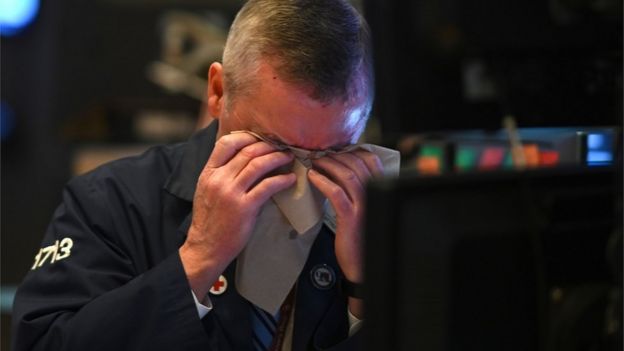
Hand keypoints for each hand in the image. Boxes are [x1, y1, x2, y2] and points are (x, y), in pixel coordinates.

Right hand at [180, 133, 295, 298]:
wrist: (206, 248)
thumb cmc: (210, 220)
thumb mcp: (208, 190)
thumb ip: (222, 173)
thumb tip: (245, 157)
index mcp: (208, 173)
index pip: (226, 143)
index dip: (247, 136)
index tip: (262, 138)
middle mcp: (219, 179)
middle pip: (247, 151)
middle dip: (268, 146)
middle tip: (282, 147)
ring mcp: (231, 193)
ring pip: (258, 164)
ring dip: (277, 158)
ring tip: (289, 158)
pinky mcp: (245, 208)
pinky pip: (267, 186)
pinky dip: (282, 180)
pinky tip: (291, 179)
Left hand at [307, 150, 382, 282]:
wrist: (363, 264)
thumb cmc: (362, 236)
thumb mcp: (365, 209)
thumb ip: (359, 190)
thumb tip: (342, 169)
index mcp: (380, 191)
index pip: (371, 160)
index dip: (352, 151)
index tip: (336, 149)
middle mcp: (375, 195)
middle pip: (357, 164)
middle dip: (337, 155)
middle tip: (320, 153)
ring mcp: (364, 206)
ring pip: (347, 175)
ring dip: (329, 164)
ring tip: (315, 161)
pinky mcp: (351, 218)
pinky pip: (336, 193)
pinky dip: (323, 181)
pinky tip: (312, 177)